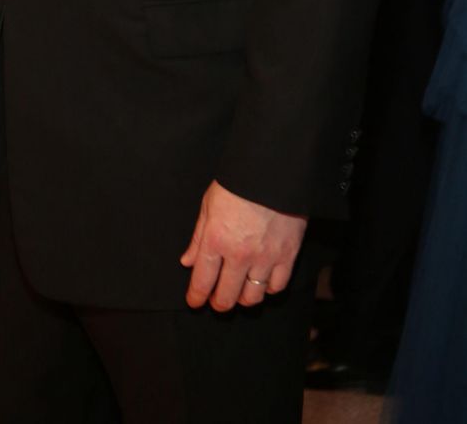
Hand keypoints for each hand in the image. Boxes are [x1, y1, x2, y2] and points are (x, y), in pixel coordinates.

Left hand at [180, 179, 306, 311]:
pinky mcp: (287, 256)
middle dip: (219, 303)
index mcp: (215, 239)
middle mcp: (238, 254)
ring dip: (243, 299)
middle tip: (217, 302)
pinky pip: (277, 286)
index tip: (194, 302)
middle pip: (226, 295)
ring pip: (252, 297)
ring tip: (239, 293)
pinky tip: (262, 284)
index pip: (202, 280)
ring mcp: (264, 257)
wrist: (272, 171)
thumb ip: (198, 237)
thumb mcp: (208, 205)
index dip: (196, 296)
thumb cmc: (237, 184)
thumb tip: (187, 262)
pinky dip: (268, 290)